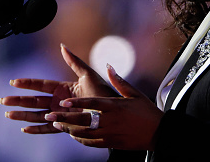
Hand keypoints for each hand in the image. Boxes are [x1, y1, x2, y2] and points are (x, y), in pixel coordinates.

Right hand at [1, 44, 117, 133]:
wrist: (112, 111)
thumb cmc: (103, 91)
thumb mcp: (88, 74)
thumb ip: (74, 61)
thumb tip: (62, 45)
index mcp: (64, 88)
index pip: (42, 85)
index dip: (27, 83)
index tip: (13, 82)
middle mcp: (60, 101)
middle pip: (35, 101)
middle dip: (19, 101)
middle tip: (3, 101)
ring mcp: (61, 113)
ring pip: (38, 115)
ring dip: (23, 115)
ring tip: (8, 115)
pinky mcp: (66, 125)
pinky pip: (48, 129)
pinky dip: (37, 129)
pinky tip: (24, 129)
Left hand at [43, 64, 162, 149]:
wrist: (158, 133)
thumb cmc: (147, 111)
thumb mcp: (135, 94)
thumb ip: (119, 81)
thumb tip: (109, 65)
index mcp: (115, 106)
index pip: (92, 103)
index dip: (77, 102)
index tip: (64, 101)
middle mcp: (110, 120)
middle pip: (83, 120)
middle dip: (64, 118)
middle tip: (50, 116)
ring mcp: (110, 133)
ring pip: (84, 133)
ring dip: (68, 129)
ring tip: (56, 125)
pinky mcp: (111, 143)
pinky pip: (91, 142)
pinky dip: (79, 139)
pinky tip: (72, 135)